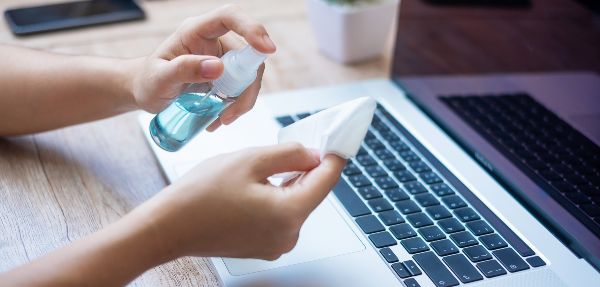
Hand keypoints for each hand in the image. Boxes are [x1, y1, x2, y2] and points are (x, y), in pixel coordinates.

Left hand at [130, 4, 275, 130]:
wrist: (146, 91)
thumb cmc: (148, 82)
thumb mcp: (159, 79)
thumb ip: (184, 70)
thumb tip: (217, 67)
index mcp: (196, 31)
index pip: (229, 17)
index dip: (251, 28)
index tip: (266, 49)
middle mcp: (213, 40)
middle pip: (247, 54)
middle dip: (246, 86)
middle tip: (230, 112)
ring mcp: (222, 57)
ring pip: (249, 74)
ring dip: (243, 99)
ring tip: (222, 119)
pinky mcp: (227, 73)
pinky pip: (243, 86)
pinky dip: (238, 105)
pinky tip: (221, 117)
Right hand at [140, 143, 345, 259]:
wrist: (168, 227)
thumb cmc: (200, 195)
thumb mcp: (250, 160)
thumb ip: (290, 155)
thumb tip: (313, 154)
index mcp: (289, 214)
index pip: (326, 181)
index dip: (333, 157)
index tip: (338, 141)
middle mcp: (288, 235)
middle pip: (311, 193)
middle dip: (306, 167)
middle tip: (298, 143)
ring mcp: (275, 244)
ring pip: (294, 203)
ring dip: (289, 181)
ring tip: (266, 163)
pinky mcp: (263, 246)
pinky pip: (280, 215)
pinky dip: (276, 196)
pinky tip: (259, 182)